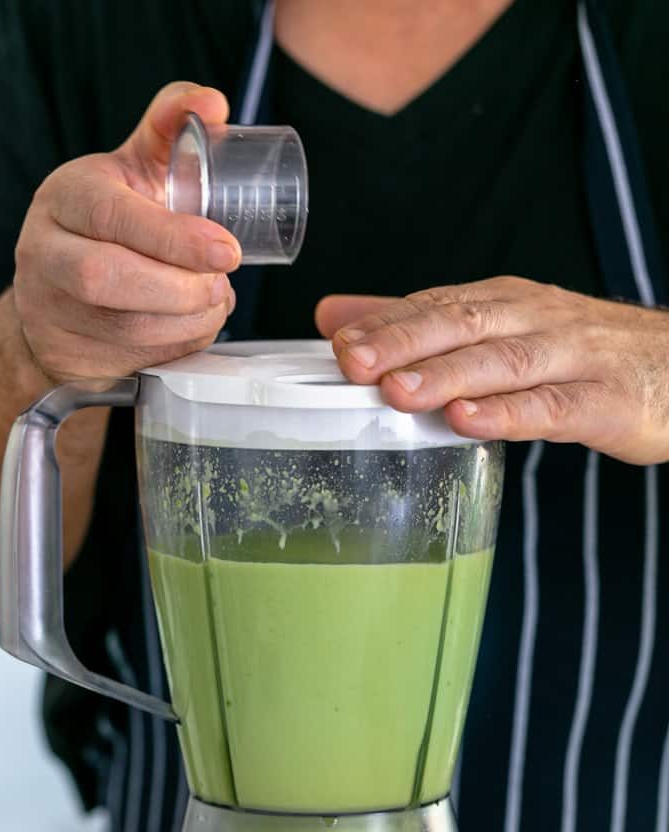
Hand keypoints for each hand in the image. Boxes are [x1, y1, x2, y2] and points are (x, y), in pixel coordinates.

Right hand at [13, 83, 239, 381]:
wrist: (61, 289)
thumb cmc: (111, 222)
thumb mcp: (133, 167)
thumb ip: (171, 127)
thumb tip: (214, 103)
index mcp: (66, 196)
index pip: (112, 216)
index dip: (174, 238)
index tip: (228, 250)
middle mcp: (45, 251)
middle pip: (105, 277)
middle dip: (178, 287)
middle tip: (222, 284)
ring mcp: (50, 309)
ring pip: (123, 327)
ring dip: (186, 321)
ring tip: (215, 302)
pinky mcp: (69, 354)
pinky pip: (132, 359)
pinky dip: (178, 346)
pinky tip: (194, 326)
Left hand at [316, 276, 668, 464]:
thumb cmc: (577, 352)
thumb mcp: (498, 327)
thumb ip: (416, 324)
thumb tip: (335, 318)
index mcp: (504, 303)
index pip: (436, 305)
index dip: (386, 323)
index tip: (337, 342)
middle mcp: (534, 321)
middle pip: (463, 325)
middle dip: (404, 342)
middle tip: (352, 361)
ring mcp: (571, 359)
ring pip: (503, 363)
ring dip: (448, 375)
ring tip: (397, 391)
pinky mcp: (604, 402)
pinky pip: (553, 408)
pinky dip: (510, 414)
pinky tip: (469, 421)